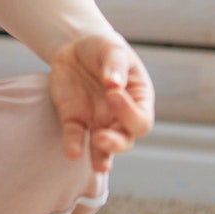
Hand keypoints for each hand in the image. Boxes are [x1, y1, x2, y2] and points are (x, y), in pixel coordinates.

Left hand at [47, 32, 153, 172]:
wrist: (76, 48)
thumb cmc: (103, 49)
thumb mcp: (112, 49)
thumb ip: (114, 64)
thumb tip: (114, 83)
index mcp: (137, 99)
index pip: (141, 118)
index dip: (130, 113)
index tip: (113, 94)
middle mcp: (119, 115)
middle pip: (126, 139)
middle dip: (116, 143)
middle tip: (101, 137)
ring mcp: (97, 120)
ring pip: (103, 148)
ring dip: (101, 156)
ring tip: (99, 165)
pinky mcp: (74, 119)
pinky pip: (75, 137)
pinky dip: (74, 145)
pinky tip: (72, 152)